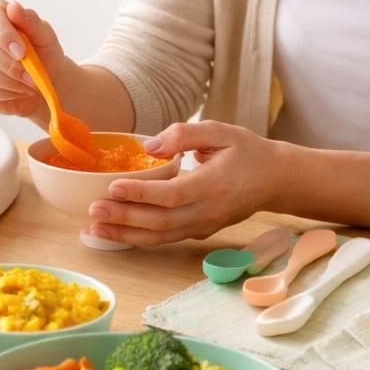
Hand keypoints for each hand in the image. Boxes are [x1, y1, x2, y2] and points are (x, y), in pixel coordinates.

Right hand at [0, 0, 65, 117]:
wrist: (40, 82)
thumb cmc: (42, 54)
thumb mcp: (45, 36)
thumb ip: (31, 21)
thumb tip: (13, 7)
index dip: (5, 35)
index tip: (23, 53)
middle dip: (9, 65)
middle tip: (30, 77)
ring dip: (7, 82)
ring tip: (25, 86)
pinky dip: (0, 95)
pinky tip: (13, 92)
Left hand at [86, 121, 282, 246]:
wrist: (276, 180)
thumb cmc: (247, 151)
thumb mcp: (221, 131)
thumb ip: (185, 134)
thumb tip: (150, 147)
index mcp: (214, 184)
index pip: (172, 194)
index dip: (141, 193)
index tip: (113, 186)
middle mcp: (209, 211)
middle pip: (161, 221)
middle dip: (124, 218)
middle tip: (93, 210)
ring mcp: (205, 225)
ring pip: (161, 236)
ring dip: (126, 234)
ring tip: (95, 228)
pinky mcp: (200, 231)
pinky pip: (166, 239)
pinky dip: (139, 238)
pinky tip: (116, 232)